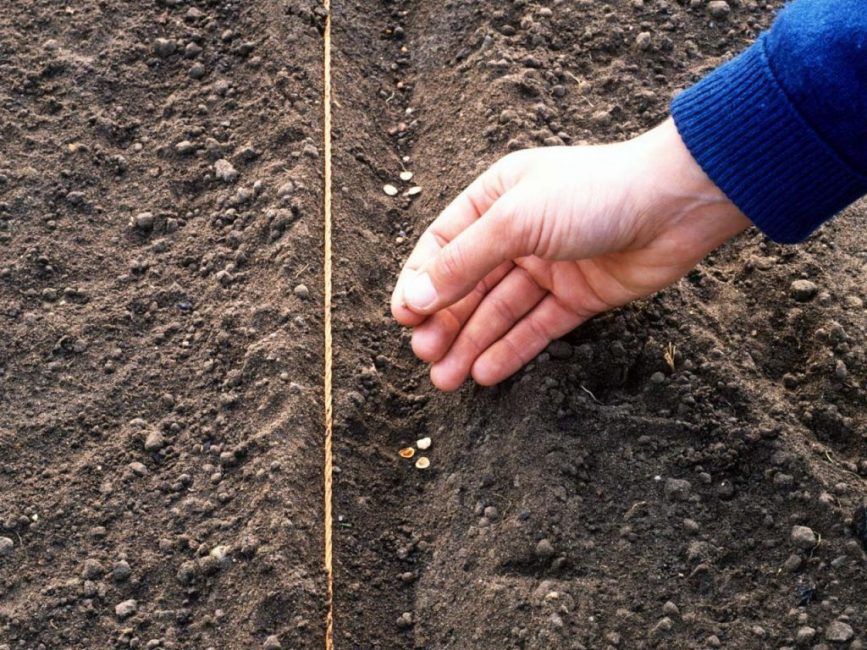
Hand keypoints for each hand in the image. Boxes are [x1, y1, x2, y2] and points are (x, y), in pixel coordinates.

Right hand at [391, 119, 749, 390]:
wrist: (676, 204)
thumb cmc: (594, 193)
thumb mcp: (516, 221)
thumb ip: (464, 262)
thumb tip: (415, 298)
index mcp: (496, 199)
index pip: (444, 245)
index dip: (420, 282)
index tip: (404, 318)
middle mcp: (519, 233)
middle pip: (470, 284)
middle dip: (445, 321)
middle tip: (424, 356)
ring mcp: (550, 266)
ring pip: (500, 311)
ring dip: (472, 343)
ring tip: (446, 379)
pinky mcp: (579, 296)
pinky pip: (537, 327)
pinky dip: (512, 349)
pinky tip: (486, 373)